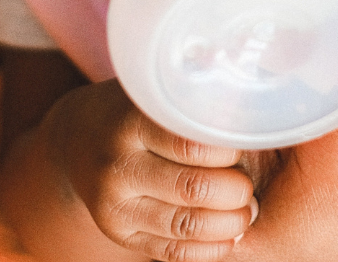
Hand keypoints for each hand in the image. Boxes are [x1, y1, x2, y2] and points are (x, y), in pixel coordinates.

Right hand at [54, 80, 257, 261]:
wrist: (80, 139)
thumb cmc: (136, 111)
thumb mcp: (156, 92)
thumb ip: (195, 99)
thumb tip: (257, 102)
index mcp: (131, 122)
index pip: (193, 144)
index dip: (230, 151)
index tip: (246, 148)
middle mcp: (117, 165)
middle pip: (192, 188)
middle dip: (236, 192)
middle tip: (249, 187)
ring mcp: (112, 204)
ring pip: (185, 225)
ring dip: (229, 224)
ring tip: (246, 212)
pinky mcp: (117, 233)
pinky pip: (172, 252)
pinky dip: (210, 248)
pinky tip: (229, 235)